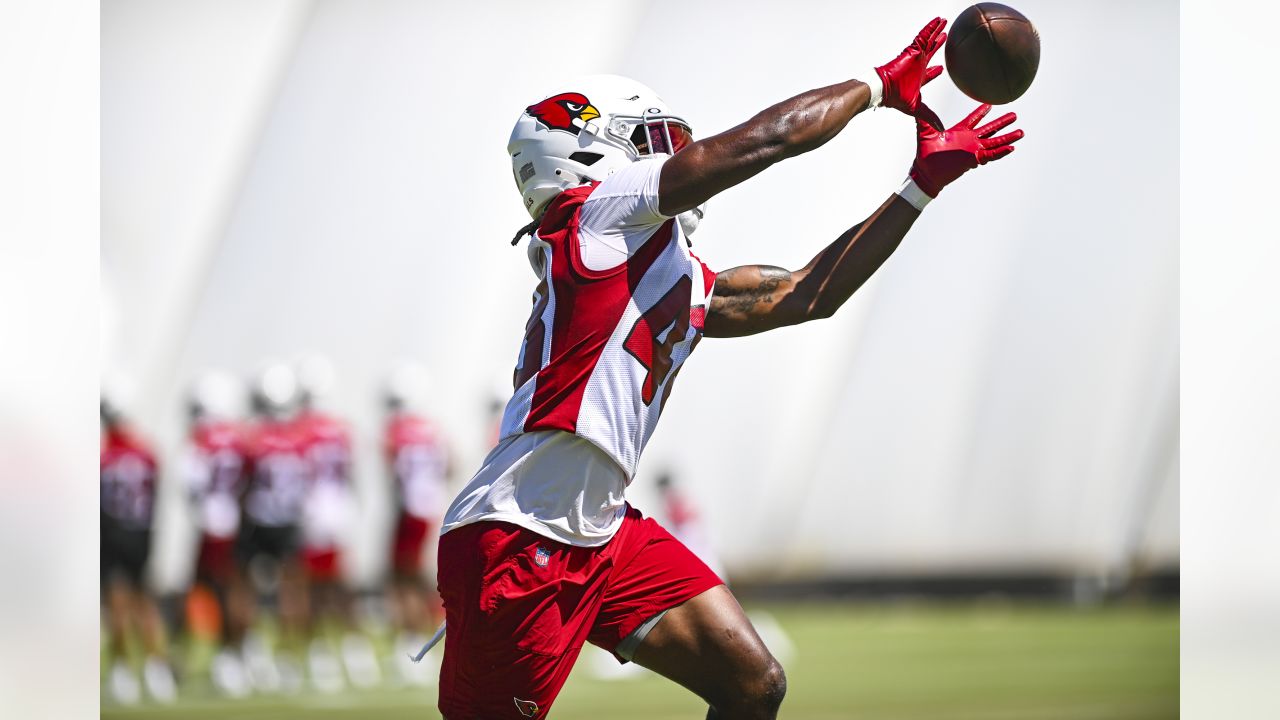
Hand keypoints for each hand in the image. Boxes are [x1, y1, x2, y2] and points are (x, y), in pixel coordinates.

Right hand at [875, 17, 946, 128]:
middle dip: (937, 45)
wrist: (883, 89)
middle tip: (944, 37)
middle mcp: (917, 66)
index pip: (928, 74)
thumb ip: (930, 116)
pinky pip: (924, 35)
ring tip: (944, 22)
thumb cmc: (896, 98)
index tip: (941, 69)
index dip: (935, 72)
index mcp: (917, 79)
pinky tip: (938, 20)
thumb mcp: (918, 108)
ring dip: (936, 31)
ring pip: (928, 41)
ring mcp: (915, 57)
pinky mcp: (912, 50)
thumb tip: (940, 129)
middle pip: (930, 52)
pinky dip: (931, 27)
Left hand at [909, 103, 1023, 196]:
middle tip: (1014, 114)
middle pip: (989, 129)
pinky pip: (990, 155)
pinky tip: (1011, 148)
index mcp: (959, 132)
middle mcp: (968, 140)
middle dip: (1002, 122)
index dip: (981, 112)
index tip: (990, 104)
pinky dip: (1001, 152)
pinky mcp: (973, 159)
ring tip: (1021, 132)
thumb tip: (915, 102)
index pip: (973, 119)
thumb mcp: (924, 131)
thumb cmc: (924, 154)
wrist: (925, 172)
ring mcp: (972, 150)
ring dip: (1007, 138)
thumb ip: (923, 117)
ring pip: (994, 142)